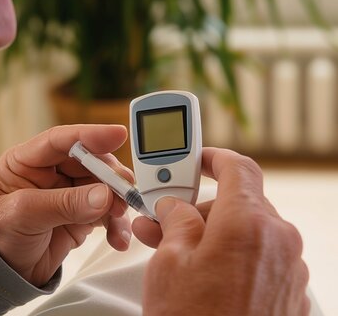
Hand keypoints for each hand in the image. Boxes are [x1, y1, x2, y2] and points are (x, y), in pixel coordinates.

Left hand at [0, 125, 132, 286]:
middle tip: (124, 190)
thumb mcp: (24, 216)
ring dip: (116, 201)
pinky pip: (107, 212)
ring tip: (119, 217)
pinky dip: (116, 224)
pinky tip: (118, 237)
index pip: (60, 140)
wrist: (3, 273)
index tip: (117, 135)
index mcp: (27, 161)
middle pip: (90, 161)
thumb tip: (104, 194)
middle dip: (110, 176)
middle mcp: (50, 172)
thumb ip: (63, 203)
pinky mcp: (83, 214)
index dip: (90, 135)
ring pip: (104, 186)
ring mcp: (69, 192)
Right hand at [135, 148, 309, 315]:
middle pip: (238, 204)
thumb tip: (175, 206)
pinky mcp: (289, 293)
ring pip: (246, 232)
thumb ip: (175, 219)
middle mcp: (279, 241)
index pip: (238, 167)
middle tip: (162, 220)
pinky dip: (230, 256)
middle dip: (198, 209)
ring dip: (210, 235)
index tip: (196, 160)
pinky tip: (200, 273)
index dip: (213, 158)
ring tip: (173, 252)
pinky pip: (257, 258)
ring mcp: (288, 268)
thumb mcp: (169, 261)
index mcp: (249, 223)